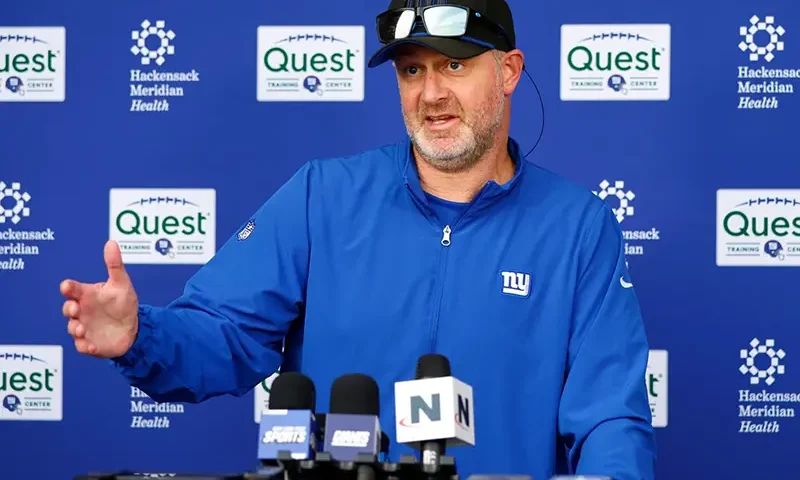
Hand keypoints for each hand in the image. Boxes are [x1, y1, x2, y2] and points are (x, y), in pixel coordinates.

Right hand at [60, 240, 139, 357]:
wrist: (133, 328)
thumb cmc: (123, 304)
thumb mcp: (121, 284)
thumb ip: (115, 265)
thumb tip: (111, 243)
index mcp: (87, 295)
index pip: (72, 289)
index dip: (68, 288)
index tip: (67, 287)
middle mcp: (82, 311)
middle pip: (68, 308)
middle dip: (69, 308)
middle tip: (75, 309)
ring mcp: (84, 327)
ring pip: (72, 328)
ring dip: (74, 328)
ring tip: (82, 328)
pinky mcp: (89, 343)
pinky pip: (82, 346)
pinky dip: (85, 347)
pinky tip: (92, 347)